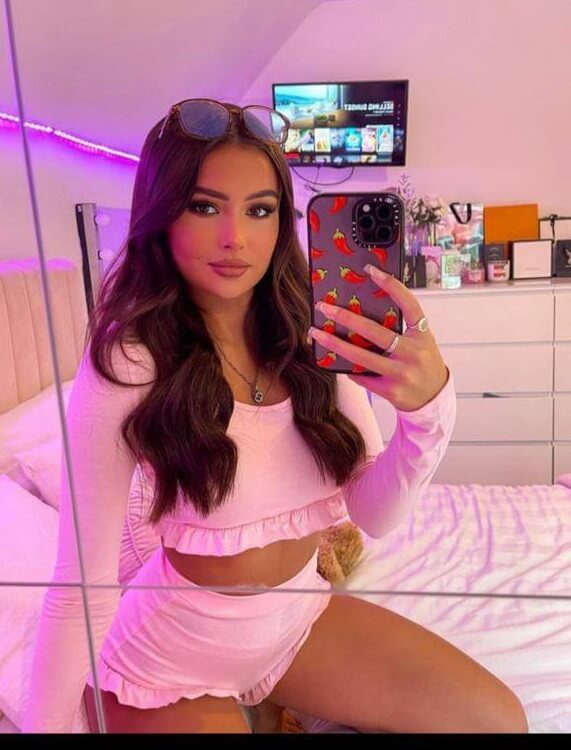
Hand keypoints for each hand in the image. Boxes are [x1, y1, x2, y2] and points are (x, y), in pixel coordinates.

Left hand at [308, 264, 448, 411]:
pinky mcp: (391, 390)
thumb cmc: (422, 363)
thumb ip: (400, 328)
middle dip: (346, 317)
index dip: (391, 285)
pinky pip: (362, 376)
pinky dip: (347, 368)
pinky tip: (334, 359)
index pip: (409, 304)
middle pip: (375, 331)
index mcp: (422, 335)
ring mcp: (402, 373)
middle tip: (324, 307)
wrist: (434, 397)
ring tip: (316, 333)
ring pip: (361, 356)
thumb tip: (362, 311)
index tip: (371, 270)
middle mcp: (413, 353)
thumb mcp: (420, 342)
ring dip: (335, 344)